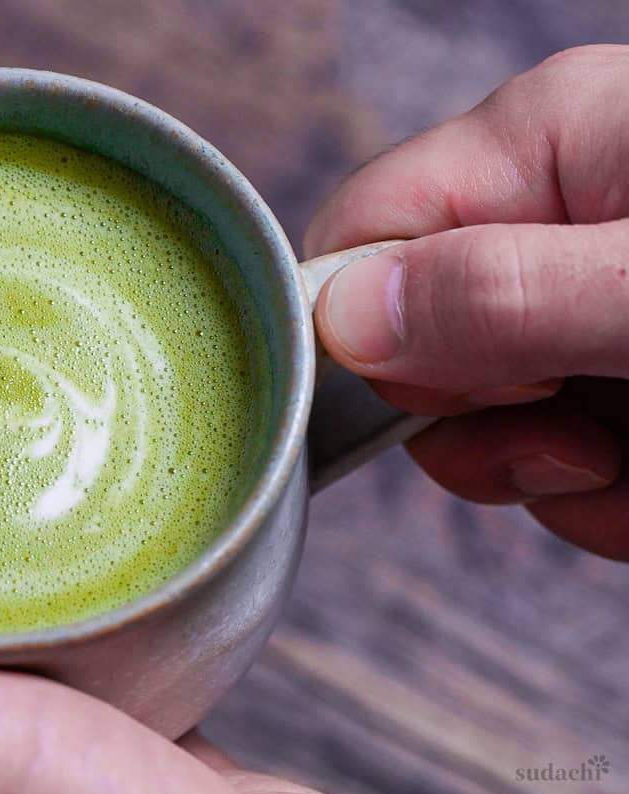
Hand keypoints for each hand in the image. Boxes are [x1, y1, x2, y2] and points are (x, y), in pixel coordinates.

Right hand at [305, 44, 628, 559]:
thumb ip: (501, 295)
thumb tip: (343, 319)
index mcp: (539, 146)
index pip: (358, 238)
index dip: (364, 337)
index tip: (445, 400)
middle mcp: (549, 220)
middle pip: (412, 350)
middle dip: (480, 433)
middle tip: (579, 443)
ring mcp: (584, 302)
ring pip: (488, 424)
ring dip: (558, 480)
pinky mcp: (618, 371)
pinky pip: (559, 458)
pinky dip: (606, 497)